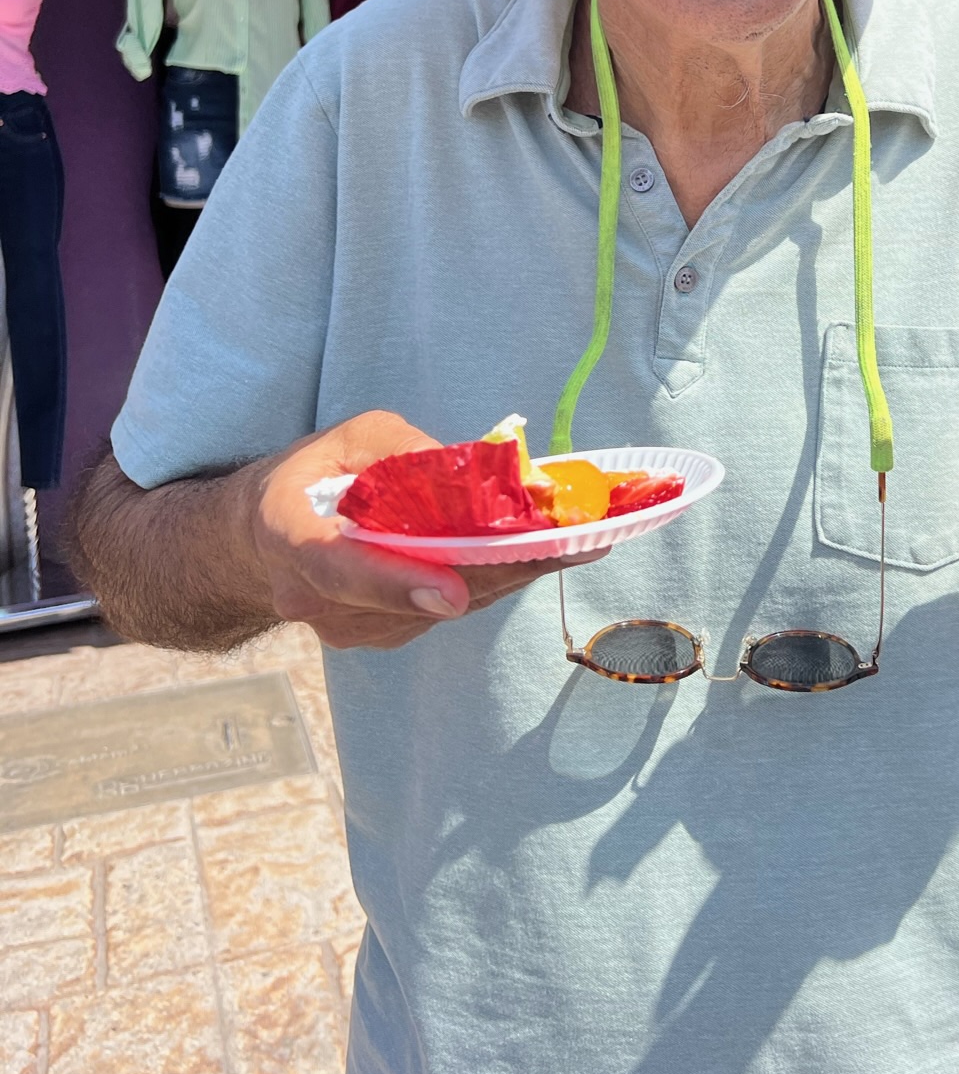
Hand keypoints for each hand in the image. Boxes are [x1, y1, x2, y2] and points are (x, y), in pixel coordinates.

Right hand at [244, 410, 595, 650]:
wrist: (266, 534)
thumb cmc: (315, 473)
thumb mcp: (353, 437)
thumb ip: (403, 453)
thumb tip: (472, 475)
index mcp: (291, 537)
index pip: (340, 570)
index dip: (397, 583)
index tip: (451, 592)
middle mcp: (315, 599)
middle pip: (412, 596)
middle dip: (494, 570)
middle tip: (568, 547)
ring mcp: (348, 627)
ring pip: (438, 609)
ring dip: (507, 576)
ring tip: (576, 546)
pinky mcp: (380, 636)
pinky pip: (443, 612)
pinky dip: (492, 582)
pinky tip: (540, 557)